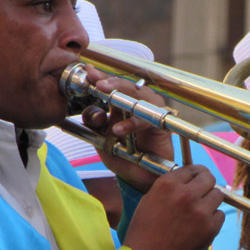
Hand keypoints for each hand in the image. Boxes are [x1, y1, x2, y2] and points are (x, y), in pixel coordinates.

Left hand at [82, 64, 173, 191]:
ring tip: (105, 95)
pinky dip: (132, 123)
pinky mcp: (161, 124)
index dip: (100, 78)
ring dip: (123, 94)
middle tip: (97, 82)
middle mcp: (137, 104)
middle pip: (126, 85)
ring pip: (139, 95)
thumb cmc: (123, 156)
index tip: (88, 72)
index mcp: (120, 104)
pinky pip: (148, 118)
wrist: (141, 178)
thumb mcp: (101, 140)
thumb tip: (93, 111)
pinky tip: (118, 130)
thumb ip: (94, 125)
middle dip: (111, 82)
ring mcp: (150, 112)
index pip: (111, 86)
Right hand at [123, 165, 224, 249]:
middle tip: (203, 191)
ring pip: (218, 195)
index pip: (192, 169)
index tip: (197, 179)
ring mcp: (200, 211)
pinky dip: (213, 219)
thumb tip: (188, 180)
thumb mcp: (149, 200)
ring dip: (210, 201)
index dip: (195, 174)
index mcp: (168, 184)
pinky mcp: (210, 228)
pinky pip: (220, 215)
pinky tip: (201, 226)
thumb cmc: (143, 232)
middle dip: (206, 184)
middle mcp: (186, 194)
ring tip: (200, 211)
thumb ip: (169, 187)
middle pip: (209, 178)